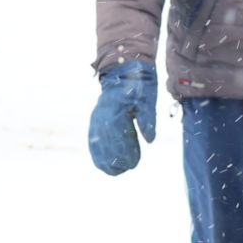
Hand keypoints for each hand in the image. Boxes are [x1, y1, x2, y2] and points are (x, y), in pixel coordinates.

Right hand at [88, 60, 156, 174]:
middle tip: (126, 170)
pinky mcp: (96, 119)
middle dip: (115, 159)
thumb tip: (150, 140)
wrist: (124, 70)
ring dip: (104, 158)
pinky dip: (96, 151)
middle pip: (105, 145)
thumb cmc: (139, 86)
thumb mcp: (147, 101)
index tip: (133, 164)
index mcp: (115, 114)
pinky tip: (101, 162)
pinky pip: (93, 138)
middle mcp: (102, 118)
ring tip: (113, 171)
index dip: (124, 154)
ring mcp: (97, 118)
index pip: (118, 140)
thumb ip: (148, 120)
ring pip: (97, 143)